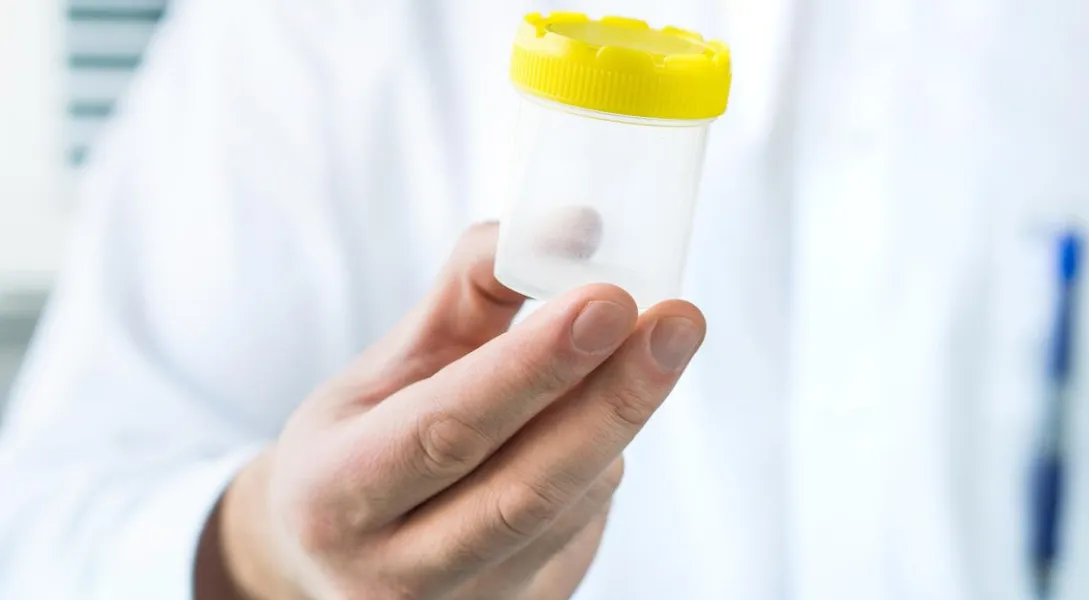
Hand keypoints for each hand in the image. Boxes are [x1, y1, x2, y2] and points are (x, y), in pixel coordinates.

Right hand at [202, 223, 705, 599]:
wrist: (336, 556)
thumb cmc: (361, 441)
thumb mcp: (386, 363)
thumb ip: (472, 290)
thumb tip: (574, 227)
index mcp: (337, 495)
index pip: (448, 428)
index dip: (533, 366)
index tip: (609, 298)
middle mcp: (394, 574)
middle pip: (527, 488)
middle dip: (615, 398)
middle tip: (680, 321)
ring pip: (571, 507)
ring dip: (611, 420)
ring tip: (626, 353)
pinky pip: (583, 527)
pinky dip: (599, 459)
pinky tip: (592, 420)